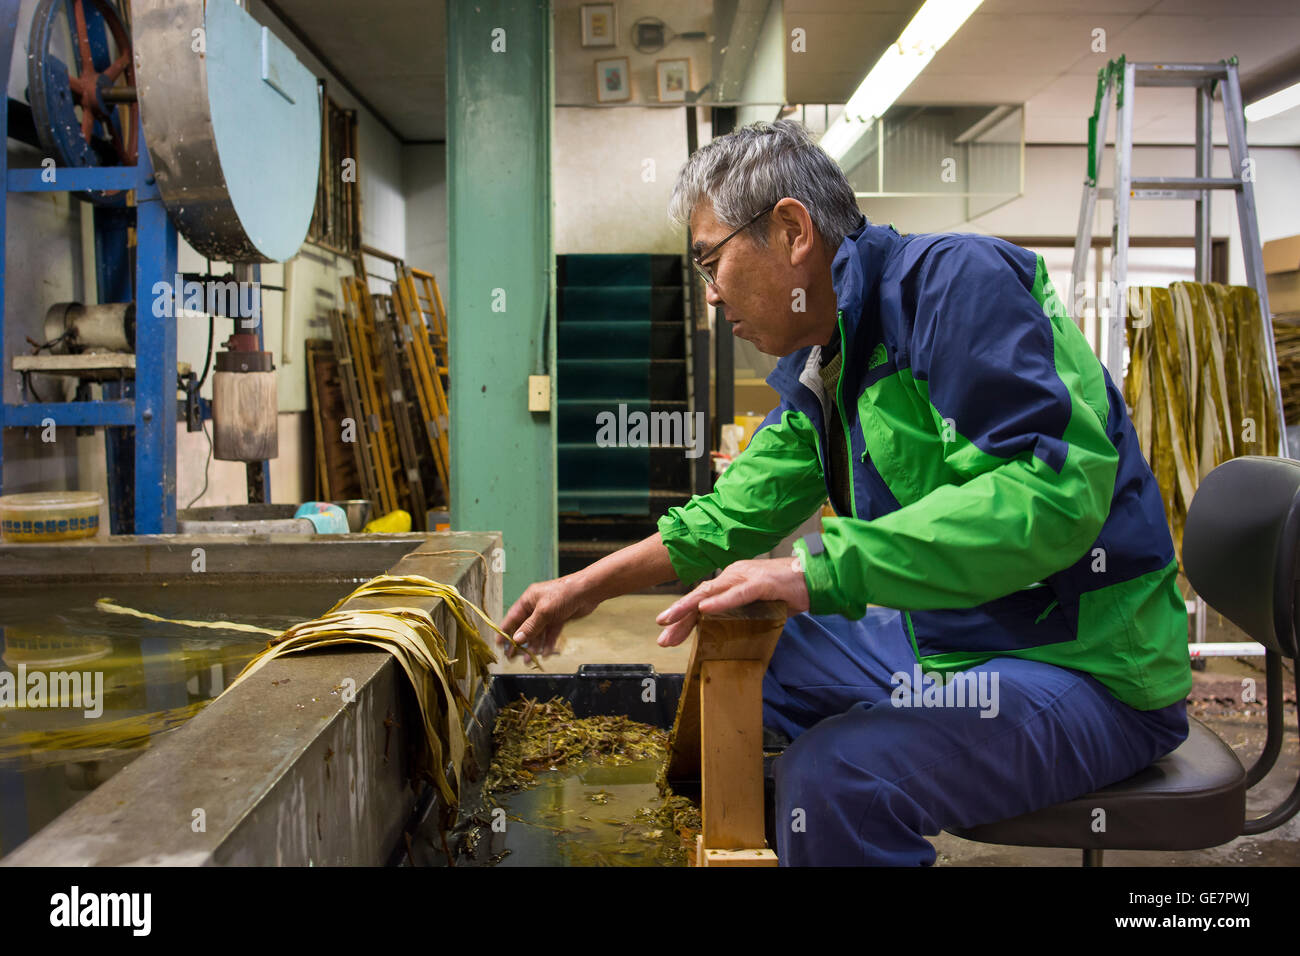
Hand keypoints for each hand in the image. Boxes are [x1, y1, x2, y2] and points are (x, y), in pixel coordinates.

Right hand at [498, 575, 598, 658]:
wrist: (588, 591)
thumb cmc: (564, 594)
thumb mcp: (544, 611)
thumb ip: (531, 627)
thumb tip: (517, 639)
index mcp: (528, 600)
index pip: (512, 617)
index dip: (505, 631)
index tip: (499, 644)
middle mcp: (536, 607)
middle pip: (524, 627)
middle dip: (519, 643)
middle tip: (512, 658)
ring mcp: (548, 614)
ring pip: (537, 633)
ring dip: (533, 646)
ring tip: (529, 660)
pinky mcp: (559, 619)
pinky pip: (550, 633)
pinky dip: (547, 643)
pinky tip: (545, 654)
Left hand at [654, 556, 808, 646]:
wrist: (815, 578)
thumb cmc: (788, 592)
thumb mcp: (758, 605)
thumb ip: (740, 613)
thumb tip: (723, 630)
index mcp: (732, 579)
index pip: (702, 598)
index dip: (683, 616)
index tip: (667, 633)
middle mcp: (734, 574)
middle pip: (700, 596)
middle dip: (679, 617)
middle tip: (662, 636)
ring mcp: (746, 577)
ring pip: (711, 592)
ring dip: (689, 608)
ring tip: (670, 621)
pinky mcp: (761, 583)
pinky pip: (737, 594)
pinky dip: (720, 602)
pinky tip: (704, 610)